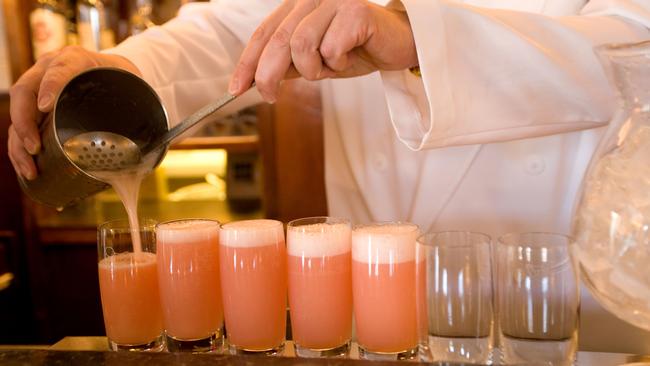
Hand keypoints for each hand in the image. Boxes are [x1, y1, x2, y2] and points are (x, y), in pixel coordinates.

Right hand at [8, 46, 140, 179]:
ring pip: (19, 113)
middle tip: (35, 148)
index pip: (59, 68)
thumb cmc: (125, 82)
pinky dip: (21, 149)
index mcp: (76, 59)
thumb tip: (161, 150)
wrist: (116, 74)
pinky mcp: (35, 107)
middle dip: (25, 122)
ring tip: (31, 169)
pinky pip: (21, 126)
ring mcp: (38, 87)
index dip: (51, 85)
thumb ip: (143, 111)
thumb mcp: (134, 89)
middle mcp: (49, 69)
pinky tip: (29, 170)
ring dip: (19, 143)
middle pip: (25, 91)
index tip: (46, 106)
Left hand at [228, 0, 417, 101]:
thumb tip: (256, 81)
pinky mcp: (355, 11)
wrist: (399, 46)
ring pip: (302, 45)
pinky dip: (338, 62)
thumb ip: (289, 65)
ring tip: (330, 68)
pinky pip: (332, 48)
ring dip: (314, 69)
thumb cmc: (358, 50)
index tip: (235, 88)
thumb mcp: (316, 62)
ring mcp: (334, 2)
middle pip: (278, 40)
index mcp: (298, 7)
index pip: (264, 33)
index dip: (247, 62)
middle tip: (270, 97)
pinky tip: (351, 56)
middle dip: (269, 74)